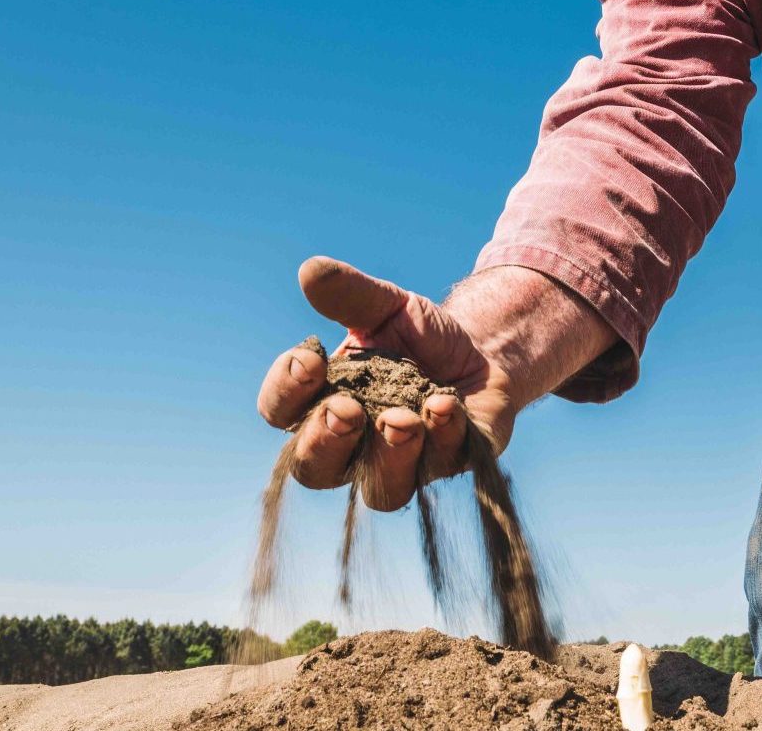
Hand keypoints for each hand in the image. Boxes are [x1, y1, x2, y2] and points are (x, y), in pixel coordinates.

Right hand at [256, 257, 521, 511]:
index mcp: (319, 404)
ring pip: (381, 489)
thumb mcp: (385, 306)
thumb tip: (311, 270)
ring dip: (388, 456)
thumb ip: (349, 295)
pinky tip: (444, 406)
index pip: (280, 412)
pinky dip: (443, 437)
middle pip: (316, 469)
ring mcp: (402, 465)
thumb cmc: (416, 336)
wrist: (481, 349)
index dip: (286, 391)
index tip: (309, 360)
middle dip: (326, 441)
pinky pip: (442, 466)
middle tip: (345, 409)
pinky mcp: (451, 464)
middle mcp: (352, 447)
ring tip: (401, 419)